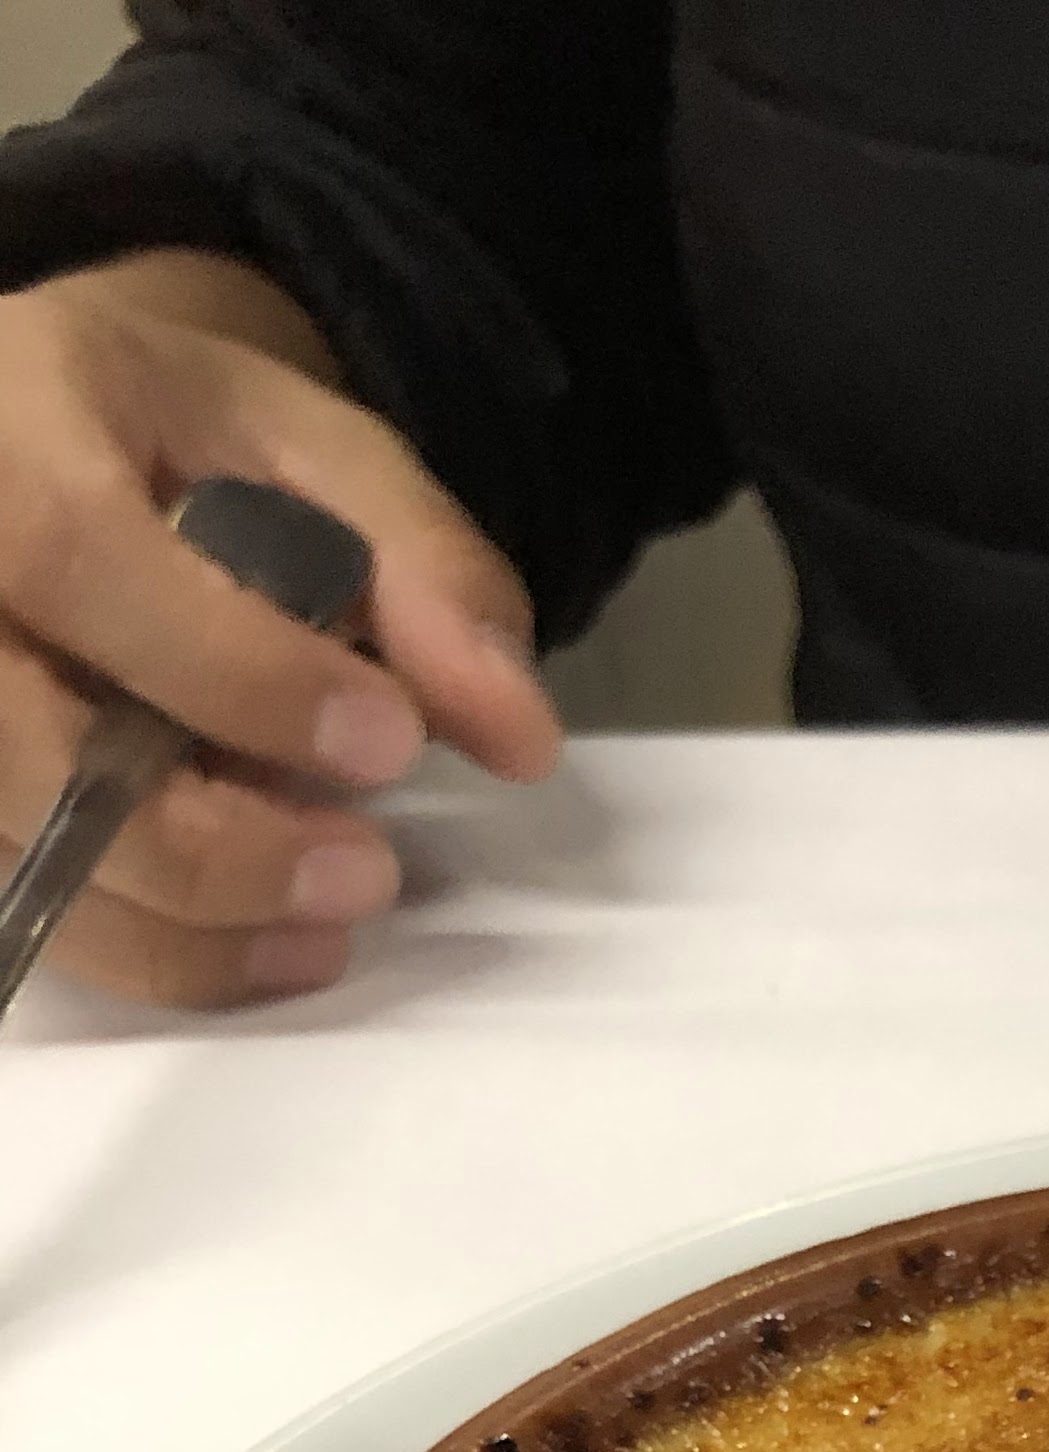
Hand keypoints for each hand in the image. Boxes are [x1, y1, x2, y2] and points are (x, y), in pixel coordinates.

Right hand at [0, 248, 563, 1006]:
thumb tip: (520, 736)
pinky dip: (155, 954)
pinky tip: (263, 944)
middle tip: (367, 872)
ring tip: (330, 919)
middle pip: (28, 745)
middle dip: (214, 842)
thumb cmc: (170, 439)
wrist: (41, 434)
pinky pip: (27, 905)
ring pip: (23, 854)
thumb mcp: (309, 450)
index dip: (236, 671)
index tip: (388, 740)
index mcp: (6, 423)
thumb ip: (424, 573)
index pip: (79, 555)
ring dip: (191, 927)